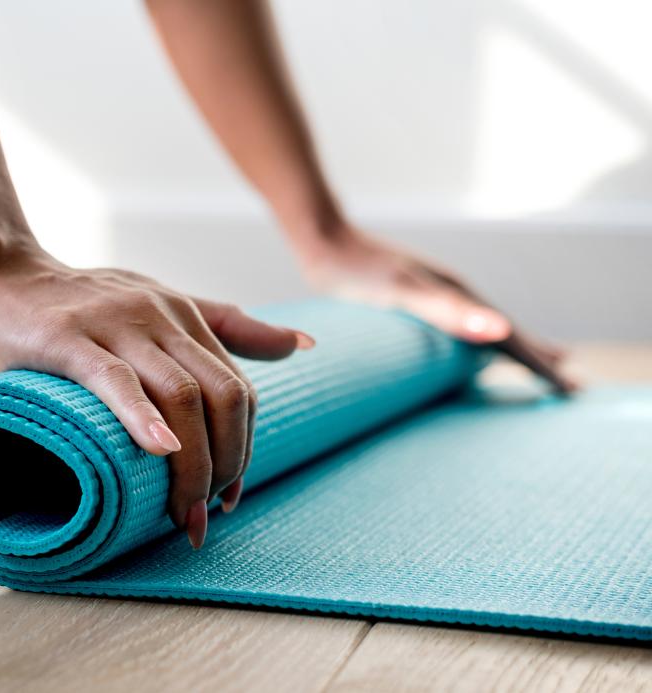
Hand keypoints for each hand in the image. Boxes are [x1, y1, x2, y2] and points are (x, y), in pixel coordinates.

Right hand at [0, 247, 313, 547]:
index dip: (242, 448)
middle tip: (203, 515)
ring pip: (180, 394)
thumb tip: (303, 344)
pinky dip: (142, 418)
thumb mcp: (161, 303)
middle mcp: (161, 316)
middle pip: (222, 396)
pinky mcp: (68, 338)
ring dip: (191, 464)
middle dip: (225, 464)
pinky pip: (115, 380)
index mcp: (185, 316)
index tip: (227, 495)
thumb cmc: (79, 301)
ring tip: (180, 512)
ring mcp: (116, 324)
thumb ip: (228, 324)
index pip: (238, 390)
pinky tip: (158, 451)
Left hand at [302, 227, 576, 392]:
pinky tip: (472, 347)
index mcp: (461, 296)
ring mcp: (436, 294)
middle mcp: (455, 292)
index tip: (571, 391)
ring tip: (541, 363)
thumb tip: (502, 330)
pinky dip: (480, 340)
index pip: (512, 338)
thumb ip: (450, 311)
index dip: (540, 366)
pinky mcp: (413, 298)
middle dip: (539, 359)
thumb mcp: (403, 292)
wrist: (322, 238)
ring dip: (515, 348)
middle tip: (572, 387)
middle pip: (508, 331)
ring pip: (488, 326)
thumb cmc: (357, 270)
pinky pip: (461, 326)